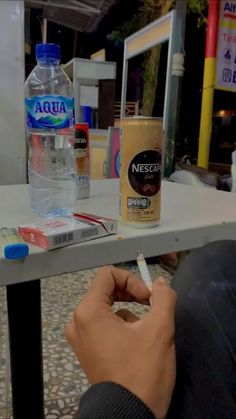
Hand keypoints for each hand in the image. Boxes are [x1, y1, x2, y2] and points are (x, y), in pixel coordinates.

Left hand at [66, 266, 175, 418]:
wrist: (129, 414)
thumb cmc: (142, 370)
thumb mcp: (160, 329)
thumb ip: (163, 298)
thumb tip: (161, 284)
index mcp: (89, 311)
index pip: (107, 275)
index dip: (132, 279)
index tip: (149, 296)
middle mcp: (78, 322)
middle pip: (105, 290)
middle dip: (131, 293)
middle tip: (151, 305)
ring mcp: (80, 338)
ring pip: (106, 309)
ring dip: (128, 311)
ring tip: (145, 330)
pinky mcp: (86, 351)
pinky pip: (102, 326)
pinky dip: (120, 326)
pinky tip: (135, 344)